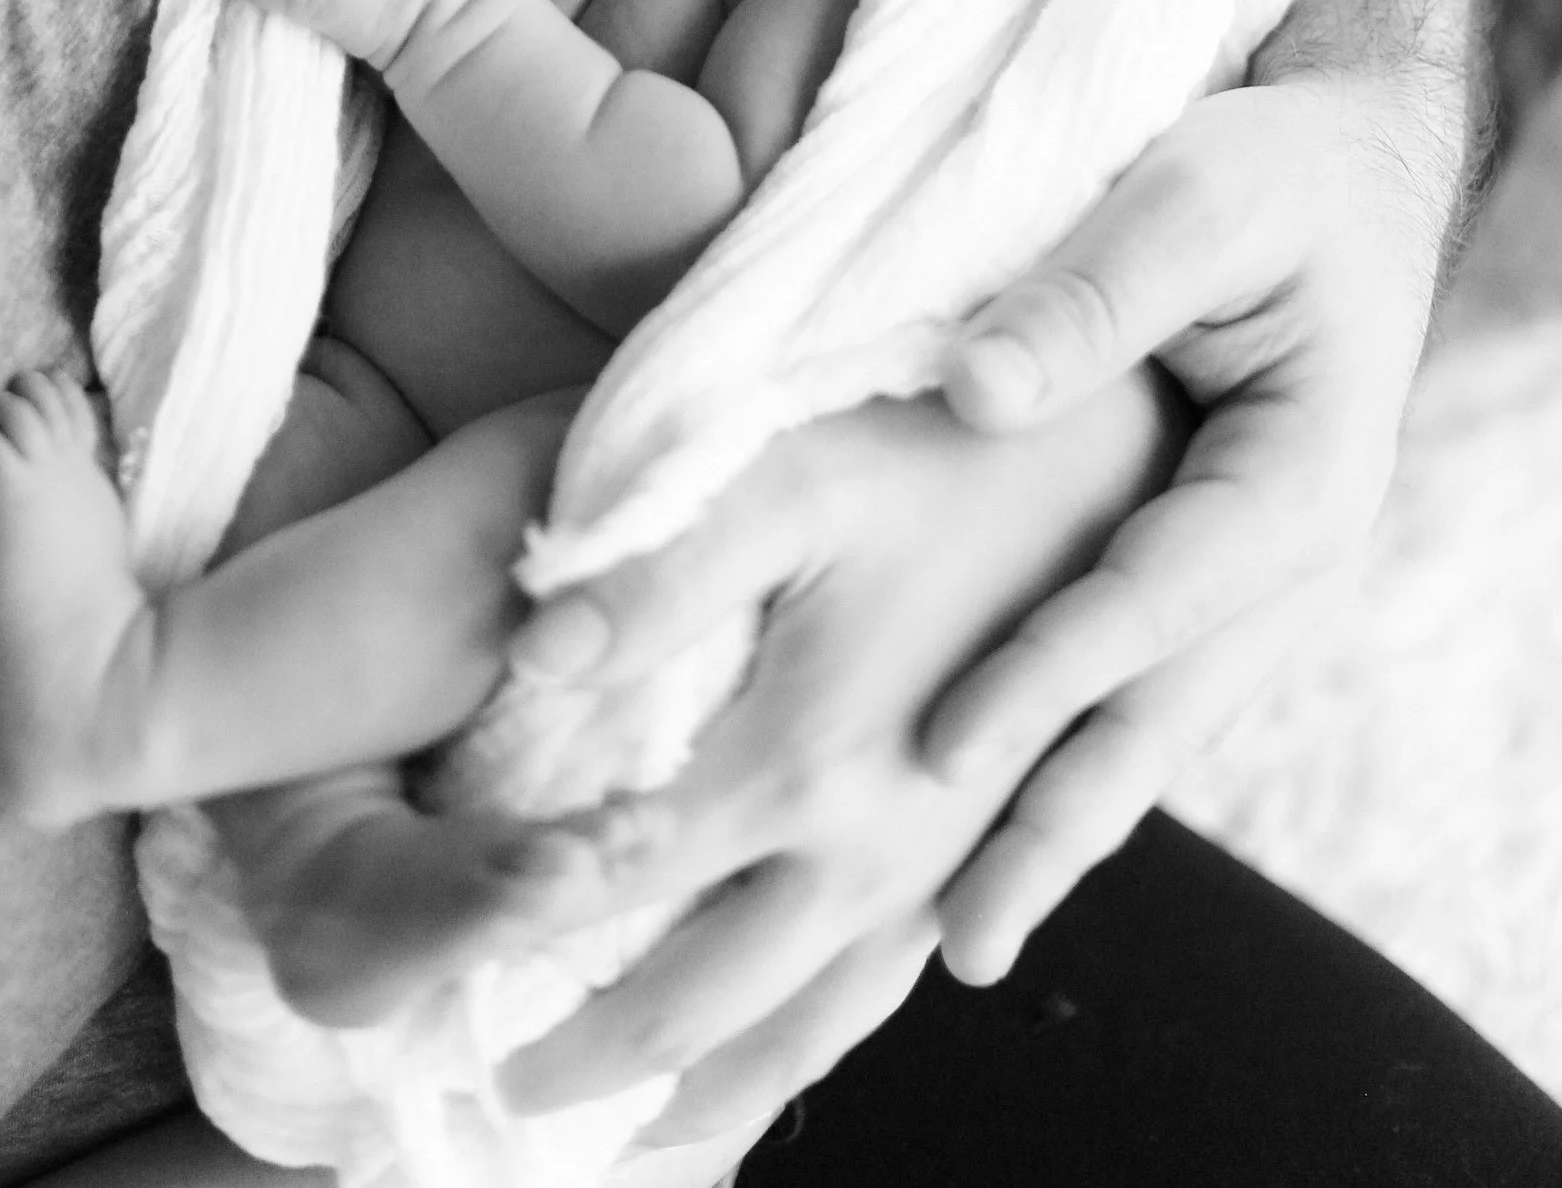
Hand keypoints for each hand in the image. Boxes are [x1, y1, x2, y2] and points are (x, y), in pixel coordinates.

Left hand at [483, 377, 1172, 1151]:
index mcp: (801, 763)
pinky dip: (811, 1043)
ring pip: (810, 1026)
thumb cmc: (932, 443)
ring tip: (633, 1146)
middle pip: (705, 997)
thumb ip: (654, 569)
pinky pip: (886, 987)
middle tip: (506, 1104)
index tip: (444, 1000)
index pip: (617, 887)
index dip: (519, 945)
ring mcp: (940, 862)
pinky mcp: (986, 845)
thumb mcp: (786, 473)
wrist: (1118, 452)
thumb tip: (529, 651)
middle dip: (601, 1063)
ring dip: (713, 1090)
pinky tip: (782, 1059)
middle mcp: (873, 849)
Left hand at [916, 64, 1456, 979]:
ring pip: (1156, 716)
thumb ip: (1096, 289)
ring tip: (965, 936)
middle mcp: (1295, 557)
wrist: (1347, 164)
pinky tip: (999, 817)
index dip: (1050, 675)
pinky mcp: (1206, 563)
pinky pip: (1142, 676)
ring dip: (1064, 814)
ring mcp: (1256, 575)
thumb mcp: (1195, 194)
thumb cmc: (1273, 166)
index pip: (1160, 601)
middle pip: (1167, 710)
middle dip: (1062, 819)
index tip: (946, 748)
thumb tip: (977, 392)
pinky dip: (1076, 749)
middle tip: (960, 942)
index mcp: (1310, 480)